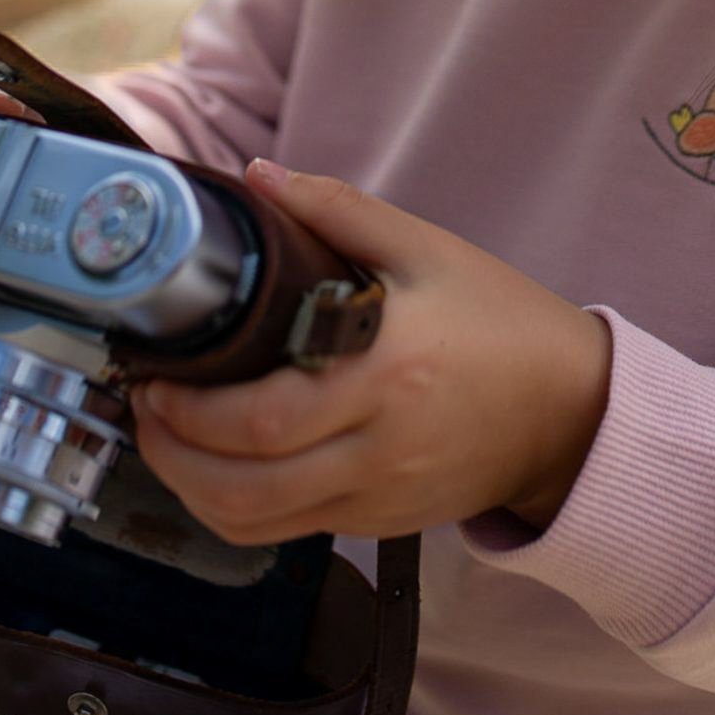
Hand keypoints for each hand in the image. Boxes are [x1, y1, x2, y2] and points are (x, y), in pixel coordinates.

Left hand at [130, 162, 612, 544]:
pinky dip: (235, 512)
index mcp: (385, 371)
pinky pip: (287, 536)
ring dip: (191, 490)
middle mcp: (376, 446)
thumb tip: (259, 177)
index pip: (260, 417)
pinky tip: (216, 471)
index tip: (154, 373)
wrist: (571, 407)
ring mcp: (377, 496)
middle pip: (243, 483)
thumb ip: (338, 209)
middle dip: (171, 450)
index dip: (189, 409)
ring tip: (164, 441)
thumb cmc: (501, 321)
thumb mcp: (427, 248)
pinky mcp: (380, 524)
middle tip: (143, 405)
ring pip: (254, 524)